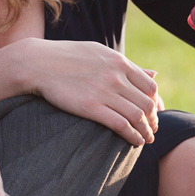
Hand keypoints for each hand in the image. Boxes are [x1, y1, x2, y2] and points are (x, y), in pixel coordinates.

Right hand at [22, 38, 159, 145]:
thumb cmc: (69, 57)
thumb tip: (155, 74)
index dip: (155, 103)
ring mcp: (104, 92)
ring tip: (146, 138)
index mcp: (119, 62)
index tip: (153, 113)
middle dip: (152, 120)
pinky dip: (133, 136)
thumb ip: (129, 66)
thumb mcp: (101, 53)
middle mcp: (116, 76)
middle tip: (152, 129)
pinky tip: (135, 141)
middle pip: (146, 103)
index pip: (150, 87)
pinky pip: (121, 125)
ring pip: (137, 116)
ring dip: (145, 131)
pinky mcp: (91, 107)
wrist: (39, 63)